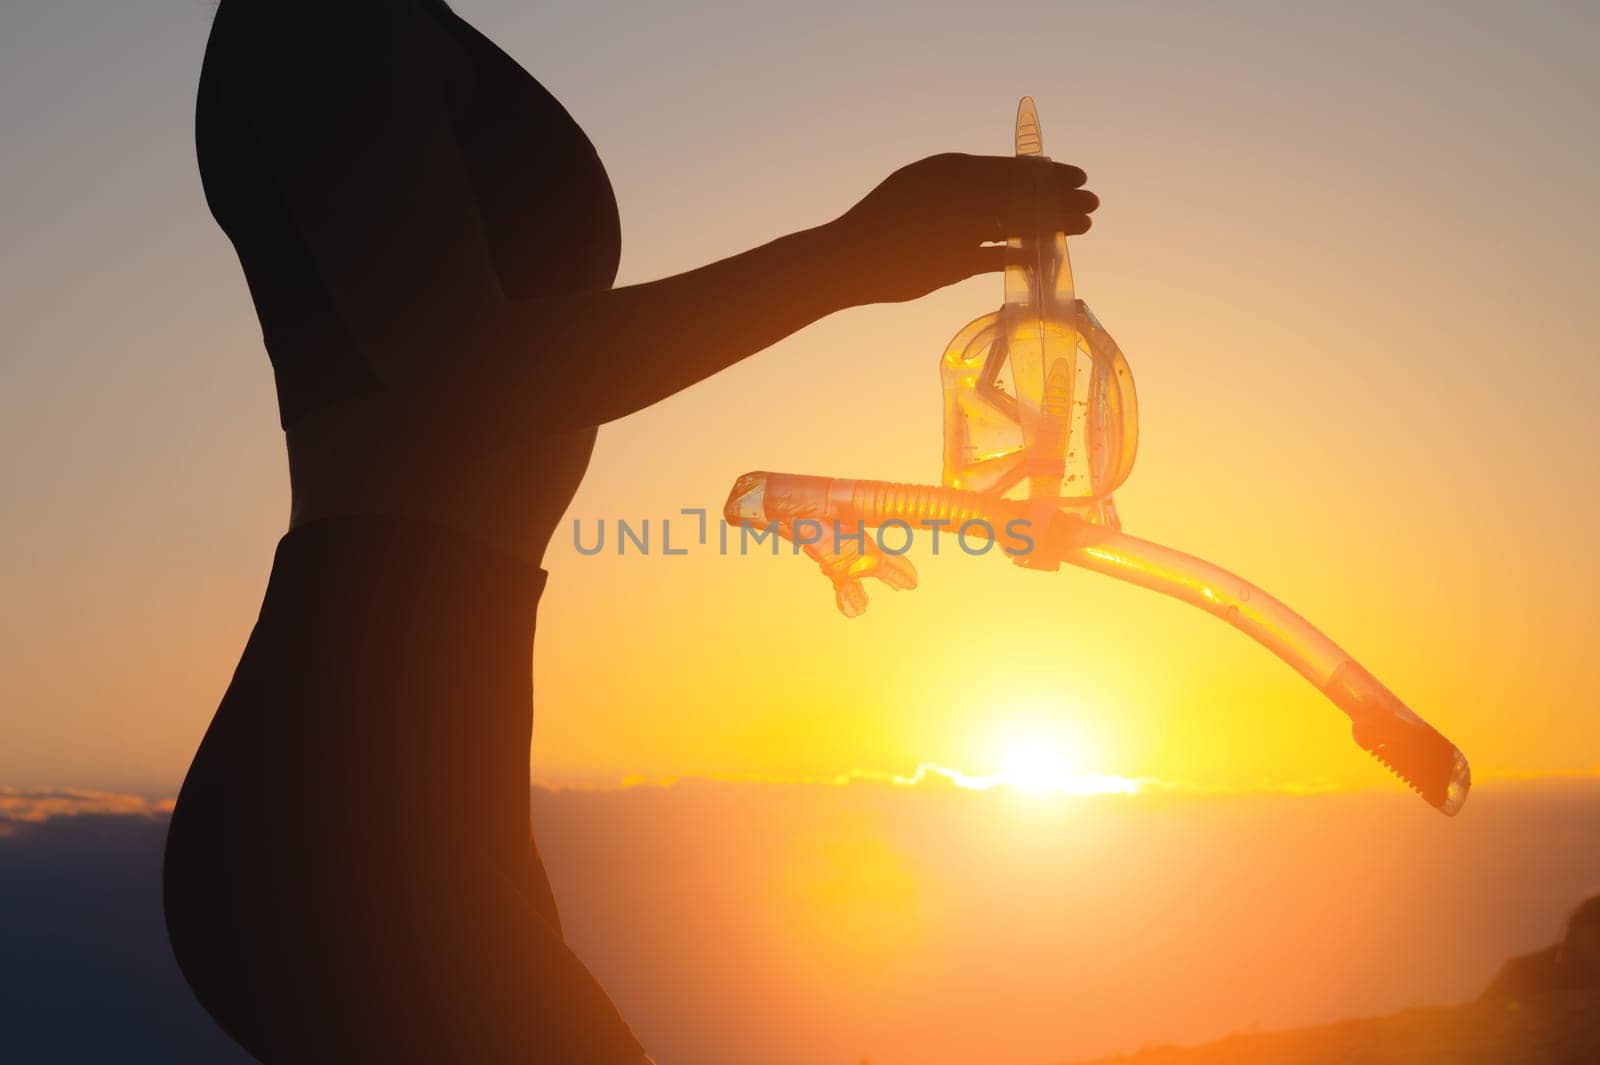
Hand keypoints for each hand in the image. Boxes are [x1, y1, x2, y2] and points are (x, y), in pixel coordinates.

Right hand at [828, 153, 1097, 303]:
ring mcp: (958, 227)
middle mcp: (959, 192)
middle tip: (1092, 200)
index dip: (1049, 172)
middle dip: (1062, 196)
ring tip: (1084, 225)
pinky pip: (1001, 257)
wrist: (847, 258)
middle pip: (1024, 193)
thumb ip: (956, 186)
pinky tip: (1047, 256)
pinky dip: (1027, 255)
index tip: (1076, 175)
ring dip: (1056, 223)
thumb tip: (995, 188)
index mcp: (950, 168)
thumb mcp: (918, 187)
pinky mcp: (954, 261)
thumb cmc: (881, 223)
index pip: (1012, 167)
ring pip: (1020, 222)